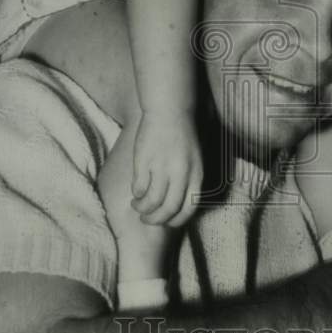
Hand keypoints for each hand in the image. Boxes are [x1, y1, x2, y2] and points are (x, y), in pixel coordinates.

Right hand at [131, 109, 203, 226]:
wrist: (170, 110)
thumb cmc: (183, 136)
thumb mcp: (194, 160)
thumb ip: (189, 181)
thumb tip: (176, 206)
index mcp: (196, 174)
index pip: (189, 209)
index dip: (176, 221)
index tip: (167, 222)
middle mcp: (181, 173)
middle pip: (169, 209)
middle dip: (156, 220)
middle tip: (147, 220)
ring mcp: (162, 167)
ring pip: (151, 201)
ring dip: (142, 209)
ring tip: (137, 206)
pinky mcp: (145, 161)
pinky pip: (139, 187)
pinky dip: (136, 194)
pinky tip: (135, 192)